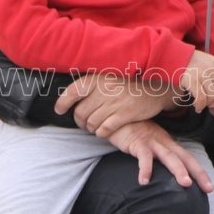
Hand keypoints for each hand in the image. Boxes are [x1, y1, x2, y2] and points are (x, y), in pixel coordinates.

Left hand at [54, 73, 173, 136]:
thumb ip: (90, 88)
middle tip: (84, 123)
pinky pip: (104, 130)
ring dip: (91, 129)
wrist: (153, 90)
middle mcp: (104, 90)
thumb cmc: (126, 87)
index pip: (72, 91)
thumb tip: (68, 100)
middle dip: (80, 121)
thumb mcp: (108, 80)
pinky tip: (104, 131)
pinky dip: (101, 133)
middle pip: (81, 112)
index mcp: (98, 79)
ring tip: (95, 127)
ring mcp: (114, 102)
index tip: (59, 110)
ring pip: (91, 123)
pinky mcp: (124, 114)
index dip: (62, 103)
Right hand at [104, 120, 212, 191]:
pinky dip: (145, 169)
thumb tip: (167, 176)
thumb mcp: (150, 143)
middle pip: (184, 158)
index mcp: (168, 143)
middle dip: (198, 173)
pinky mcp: (137, 143)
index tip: (210, 188)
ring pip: (168, 156)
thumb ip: (158, 156)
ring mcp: (151, 142)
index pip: (188, 158)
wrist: (117, 117)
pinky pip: (143, 157)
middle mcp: (164, 142)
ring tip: (185, 184)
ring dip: (178, 170)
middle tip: (209, 188)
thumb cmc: (133, 132)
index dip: (200, 172)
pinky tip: (144, 182)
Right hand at [177, 49, 213, 112]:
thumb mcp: (197, 63)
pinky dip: (200, 106)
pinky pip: (201, 98)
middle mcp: (209, 67)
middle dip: (210, 99)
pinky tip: (196, 108)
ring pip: (211, 96)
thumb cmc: (179, 62)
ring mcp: (201, 73)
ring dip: (205, 104)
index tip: (205, 96)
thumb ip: (206, 74)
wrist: (165, 55)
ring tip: (198, 105)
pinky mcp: (192, 79)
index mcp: (212, 62)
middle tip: (202, 103)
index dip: (213, 92)